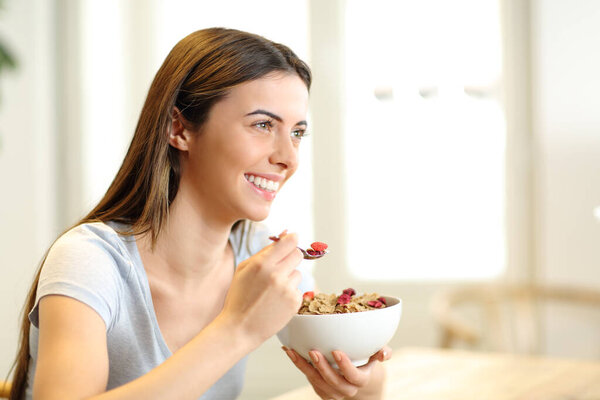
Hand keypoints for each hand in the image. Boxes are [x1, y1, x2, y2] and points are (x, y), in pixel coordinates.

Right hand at [220, 231, 302, 346]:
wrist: (239, 328)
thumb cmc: (240, 297)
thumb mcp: (244, 269)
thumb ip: (264, 252)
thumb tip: (285, 236)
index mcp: (262, 264)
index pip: (289, 242)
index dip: (292, 240)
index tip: (292, 240)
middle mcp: (276, 275)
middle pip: (297, 255)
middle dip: (291, 258)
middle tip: (281, 267)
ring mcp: (287, 289)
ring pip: (298, 273)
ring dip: (289, 278)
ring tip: (273, 290)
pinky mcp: (294, 302)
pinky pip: (298, 289)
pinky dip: (290, 293)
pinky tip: (276, 301)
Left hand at [282, 346, 391, 399]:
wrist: (357, 376)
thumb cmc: (366, 359)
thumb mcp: (375, 355)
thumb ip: (382, 352)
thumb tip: (384, 353)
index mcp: (360, 380)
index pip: (353, 376)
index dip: (345, 366)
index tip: (336, 351)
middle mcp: (346, 389)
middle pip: (333, 382)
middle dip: (322, 367)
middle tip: (313, 351)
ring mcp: (332, 392)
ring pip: (317, 382)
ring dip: (303, 367)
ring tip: (292, 351)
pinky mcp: (320, 389)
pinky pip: (309, 379)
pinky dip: (299, 365)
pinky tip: (290, 350)